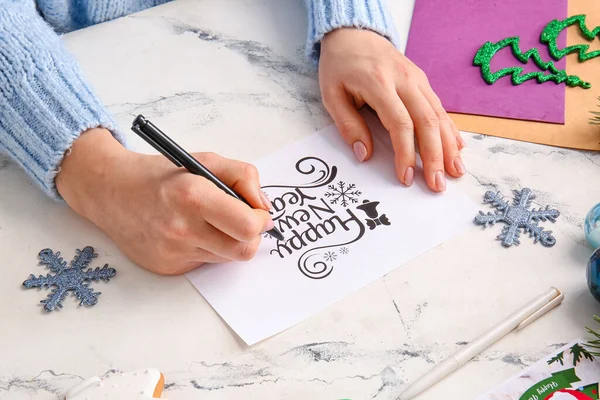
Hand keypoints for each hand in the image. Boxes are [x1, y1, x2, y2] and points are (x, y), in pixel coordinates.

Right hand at [55, 128, 272, 274]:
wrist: (109, 192)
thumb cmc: (160, 175)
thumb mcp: (204, 160)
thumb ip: (242, 176)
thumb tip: (264, 207)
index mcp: (193, 196)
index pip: (247, 226)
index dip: (260, 219)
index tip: (256, 211)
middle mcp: (182, 229)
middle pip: (243, 250)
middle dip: (251, 236)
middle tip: (243, 221)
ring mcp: (173, 252)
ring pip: (226, 258)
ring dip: (228, 241)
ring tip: (211, 221)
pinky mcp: (167, 267)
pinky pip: (204, 263)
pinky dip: (207, 249)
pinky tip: (190, 232)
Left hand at [319, 28, 466, 191]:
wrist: (353, 33)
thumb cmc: (340, 66)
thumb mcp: (332, 95)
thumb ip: (348, 125)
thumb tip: (364, 155)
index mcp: (379, 84)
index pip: (400, 124)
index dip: (406, 153)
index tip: (405, 177)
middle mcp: (404, 80)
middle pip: (427, 122)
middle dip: (435, 156)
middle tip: (437, 184)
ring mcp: (417, 79)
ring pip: (439, 115)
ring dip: (449, 146)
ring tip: (455, 172)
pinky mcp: (422, 81)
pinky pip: (440, 107)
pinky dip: (450, 129)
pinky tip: (457, 148)